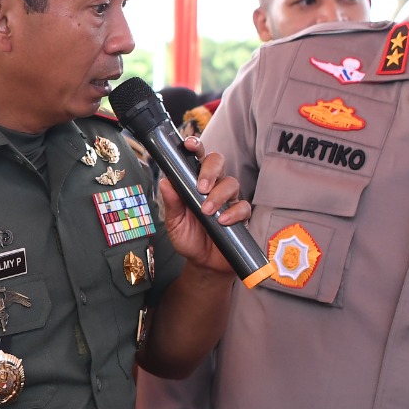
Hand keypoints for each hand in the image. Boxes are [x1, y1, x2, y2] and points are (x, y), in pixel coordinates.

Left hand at [155, 142, 248, 272]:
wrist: (204, 263)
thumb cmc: (188, 238)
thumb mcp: (174, 223)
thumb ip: (171, 203)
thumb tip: (165, 182)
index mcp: (194, 183)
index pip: (197, 158)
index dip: (195, 147)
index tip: (190, 145)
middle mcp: (213, 186)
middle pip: (218, 162)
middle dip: (210, 170)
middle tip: (201, 187)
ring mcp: (229, 199)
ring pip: (232, 183)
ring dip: (219, 195)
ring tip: (207, 211)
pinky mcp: (241, 215)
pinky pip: (244, 206)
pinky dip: (234, 212)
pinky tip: (223, 221)